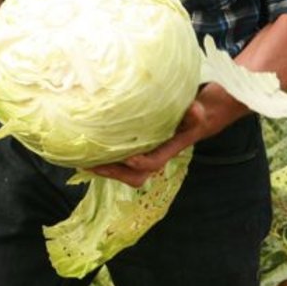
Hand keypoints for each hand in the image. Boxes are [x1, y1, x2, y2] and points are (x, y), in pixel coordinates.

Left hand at [86, 98, 216, 187]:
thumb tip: (194, 110)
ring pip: (125, 169)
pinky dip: (105, 154)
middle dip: (114, 173)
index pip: (154, 162)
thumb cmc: (198, 113)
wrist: (202, 113)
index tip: (127, 158)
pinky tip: (90, 145)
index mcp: (170, 148)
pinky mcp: (138, 144)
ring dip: (106, 167)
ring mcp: (147, 150)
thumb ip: (196, 112)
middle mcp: (156, 153)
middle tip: (92, 164)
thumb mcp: (199, 110)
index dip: (140, 163)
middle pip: (135, 175)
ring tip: (84, 159)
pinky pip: (120, 156)